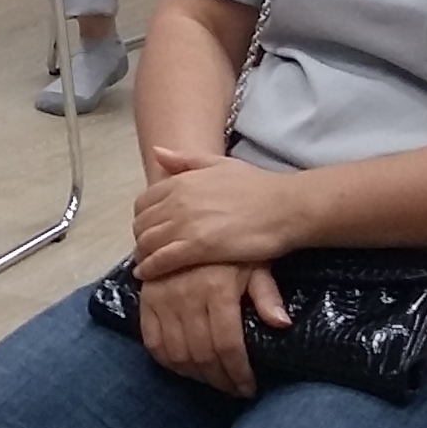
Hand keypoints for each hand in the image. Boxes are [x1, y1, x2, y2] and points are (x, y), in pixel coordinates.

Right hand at [128, 256, 287, 396]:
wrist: (194, 221)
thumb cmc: (233, 246)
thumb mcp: (255, 263)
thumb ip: (266, 294)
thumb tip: (282, 324)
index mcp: (216, 289)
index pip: (227, 345)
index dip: (238, 373)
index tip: (249, 388)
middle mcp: (186, 296)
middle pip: (202, 355)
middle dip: (220, 380)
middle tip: (233, 389)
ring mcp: (162, 299)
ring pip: (176, 353)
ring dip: (196, 375)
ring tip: (213, 380)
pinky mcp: (146, 299)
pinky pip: (152, 341)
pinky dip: (167, 362)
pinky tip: (185, 368)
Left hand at [130, 144, 311, 275]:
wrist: (285, 207)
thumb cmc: (257, 186)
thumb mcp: (219, 164)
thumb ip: (186, 160)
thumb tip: (156, 152)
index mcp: (181, 181)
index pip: (143, 203)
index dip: (142, 218)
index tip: (148, 229)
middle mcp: (177, 201)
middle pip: (142, 224)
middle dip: (141, 238)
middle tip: (147, 251)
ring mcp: (186, 224)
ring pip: (147, 243)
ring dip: (143, 255)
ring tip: (146, 264)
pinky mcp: (197, 248)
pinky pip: (161, 260)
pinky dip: (150, 268)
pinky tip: (147, 275)